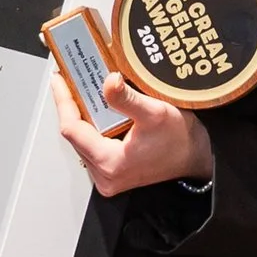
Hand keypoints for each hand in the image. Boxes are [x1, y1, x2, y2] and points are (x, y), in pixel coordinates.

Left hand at [47, 65, 213, 194]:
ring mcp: (107, 176)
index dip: (63, 101)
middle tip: (72, 80)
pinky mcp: (113, 172)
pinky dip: (94, 126)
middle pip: (75, 135)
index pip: (72, 129)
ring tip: (84, 90)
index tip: (60, 80)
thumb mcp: (155, 113)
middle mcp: (104, 175)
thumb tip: (107, 81)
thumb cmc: (180, 140)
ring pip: (83, 140)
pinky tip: (99, 109)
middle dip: (73, 105)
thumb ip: (127, 99)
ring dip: (83, 115)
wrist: (197, 158)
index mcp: (109, 163)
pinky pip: (93, 146)